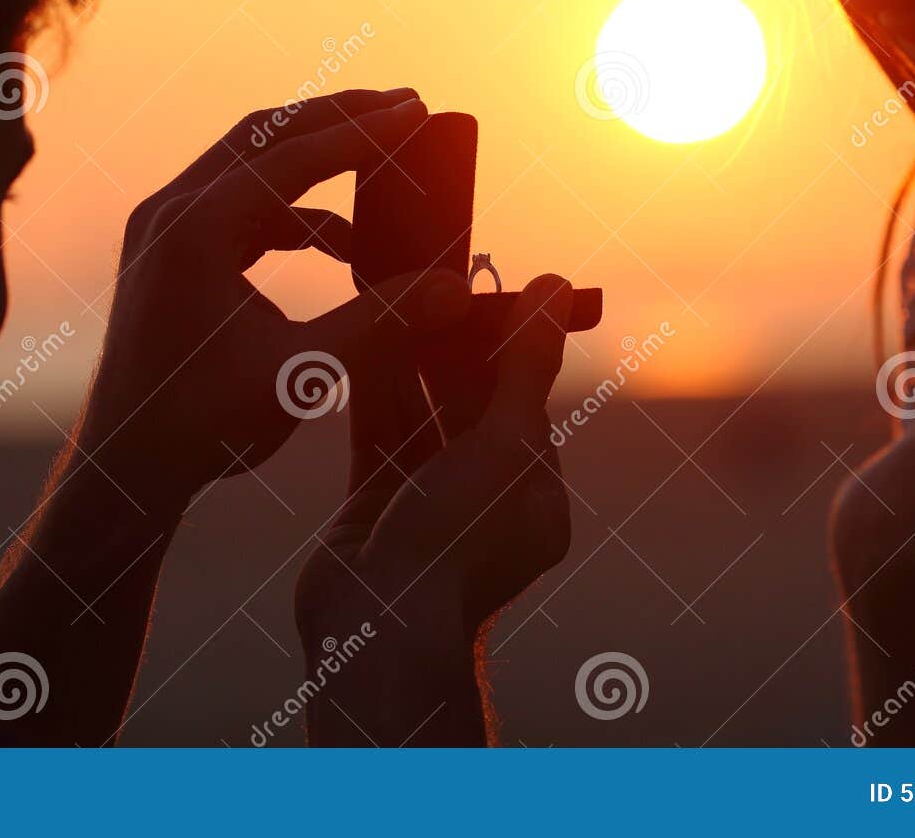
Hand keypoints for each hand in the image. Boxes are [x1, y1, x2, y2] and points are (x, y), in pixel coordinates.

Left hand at [75, 88, 470, 516]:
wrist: (125, 470)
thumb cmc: (201, 426)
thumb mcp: (301, 373)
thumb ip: (381, 323)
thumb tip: (456, 289)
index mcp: (194, 229)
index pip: (291, 155)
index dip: (362, 130)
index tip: (418, 109)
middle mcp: (170, 213)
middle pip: (265, 136)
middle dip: (340, 120)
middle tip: (407, 105)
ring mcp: (164, 231)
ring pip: (251, 166)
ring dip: (319, 164)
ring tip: (386, 165)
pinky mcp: (170, 255)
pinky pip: (240, 208)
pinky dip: (295, 214)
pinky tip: (346, 247)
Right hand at [293, 275, 574, 743]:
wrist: (378, 629)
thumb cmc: (457, 541)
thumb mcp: (507, 442)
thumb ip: (526, 365)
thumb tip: (554, 288)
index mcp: (534, 495)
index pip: (524, 402)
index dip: (505, 345)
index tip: (481, 290)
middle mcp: (484, 500)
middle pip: (468, 406)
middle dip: (450, 351)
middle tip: (428, 285)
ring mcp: (425, 505)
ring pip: (418, 417)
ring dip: (406, 363)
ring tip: (389, 298)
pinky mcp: (371, 507)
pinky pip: (375, 437)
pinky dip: (371, 393)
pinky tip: (361, 342)